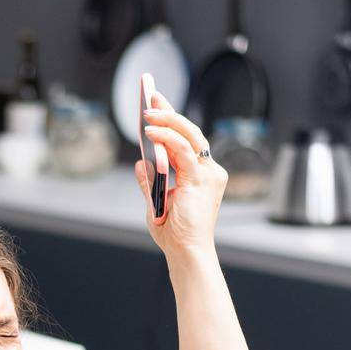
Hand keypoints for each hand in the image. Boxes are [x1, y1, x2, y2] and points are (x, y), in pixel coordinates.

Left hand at [134, 90, 226, 255]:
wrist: (185, 252)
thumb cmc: (174, 233)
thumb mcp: (156, 201)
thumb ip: (150, 181)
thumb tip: (141, 163)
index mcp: (203, 175)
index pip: (188, 140)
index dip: (173, 121)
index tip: (158, 104)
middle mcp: (210, 171)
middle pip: (191, 132)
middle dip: (170, 112)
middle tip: (152, 97)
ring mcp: (208, 174)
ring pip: (188, 135)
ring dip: (166, 121)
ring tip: (146, 114)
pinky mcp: (200, 179)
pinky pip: (182, 150)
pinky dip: (165, 138)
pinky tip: (149, 133)